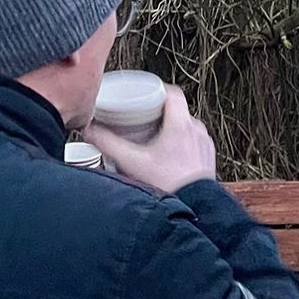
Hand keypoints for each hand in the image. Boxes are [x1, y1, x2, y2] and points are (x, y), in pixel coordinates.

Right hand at [91, 86, 217, 194]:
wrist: (195, 207)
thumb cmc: (169, 185)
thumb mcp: (132, 163)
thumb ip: (108, 145)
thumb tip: (91, 132)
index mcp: (180, 124)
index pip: (172, 93)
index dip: (157, 91)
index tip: (144, 96)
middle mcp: (196, 131)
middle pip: (177, 111)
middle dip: (159, 113)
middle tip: (142, 120)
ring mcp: (204, 144)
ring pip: (186, 127)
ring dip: (170, 130)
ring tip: (153, 139)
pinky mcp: (208, 158)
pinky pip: (194, 142)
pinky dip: (181, 143)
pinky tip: (168, 155)